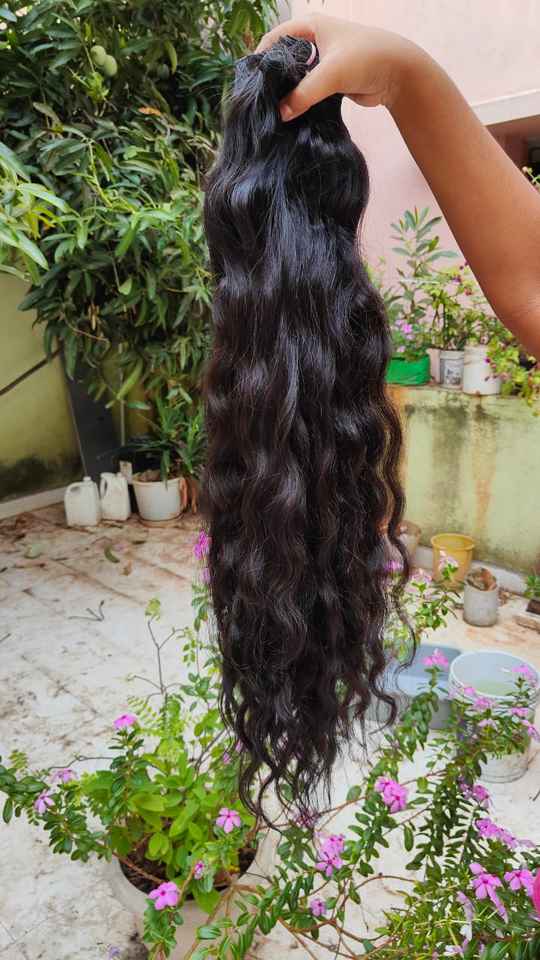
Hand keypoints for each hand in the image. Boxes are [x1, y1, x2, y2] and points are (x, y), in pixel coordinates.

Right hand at [256, 13, 419, 120]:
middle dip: (273, 78)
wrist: (399, 74)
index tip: (251, 81)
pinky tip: (291, 115)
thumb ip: (303, 95)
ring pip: (296, 77)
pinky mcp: (330, 80)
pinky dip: (300, 101)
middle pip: (284, 59)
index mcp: (310, 26)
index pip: (275, 38)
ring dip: (287, 92)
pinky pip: (308, 90)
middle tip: (259, 100)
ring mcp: (323, 61)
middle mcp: (314, 40)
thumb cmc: (365, 59)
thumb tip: (280, 115)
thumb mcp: (330, 74)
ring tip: (271, 111)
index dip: (261, 57)